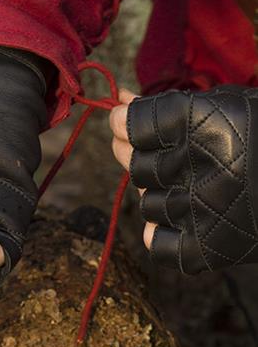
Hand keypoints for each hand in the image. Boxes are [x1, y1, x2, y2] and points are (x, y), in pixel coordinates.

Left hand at [111, 85, 257, 273]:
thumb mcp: (225, 104)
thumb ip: (169, 104)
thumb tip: (120, 100)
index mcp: (200, 122)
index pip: (133, 123)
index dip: (123, 120)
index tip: (123, 118)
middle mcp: (194, 166)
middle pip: (135, 163)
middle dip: (135, 154)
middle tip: (150, 151)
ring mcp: (199, 209)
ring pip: (146, 201)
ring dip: (157, 191)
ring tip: (189, 183)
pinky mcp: (206, 246)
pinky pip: (157, 242)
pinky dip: (161, 231)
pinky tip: (181, 217)